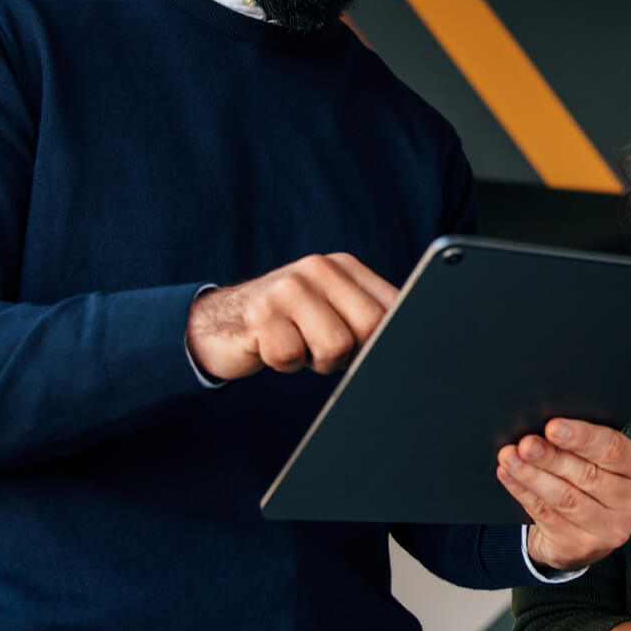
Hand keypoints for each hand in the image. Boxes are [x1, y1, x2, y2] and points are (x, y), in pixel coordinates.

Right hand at [185, 253, 395, 380]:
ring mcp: (287, 289)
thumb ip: (368, 315)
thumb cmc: (289, 323)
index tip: (372, 350)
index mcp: (344, 266)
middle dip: (352, 352)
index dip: (386, 337)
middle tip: (324, 348)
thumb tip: (411, 340)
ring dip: (316, 361)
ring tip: (299, 345)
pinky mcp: (260, 315)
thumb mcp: (330, 308)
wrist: (218, 323)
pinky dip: (284, 364)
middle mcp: (318, 269)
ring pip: (336, 347)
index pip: (392, 305)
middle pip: (369, 327)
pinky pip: (292, 358)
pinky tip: (272, 347)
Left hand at [496, 418, 630, 571]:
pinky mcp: (580, 547)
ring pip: (565, 498)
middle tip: (526, 444)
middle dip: (551, 457)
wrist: (585, 532)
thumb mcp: (601, 461)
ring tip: (511, 458)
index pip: (613, 450)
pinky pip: (546, 515)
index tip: (552, 427)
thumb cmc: (593, 483)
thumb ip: (585, 445)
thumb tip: (547, 427)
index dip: (581, 437)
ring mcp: (609, 530)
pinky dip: (523, 492)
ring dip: (533, 476)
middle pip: (588, 475)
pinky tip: (509, 476)